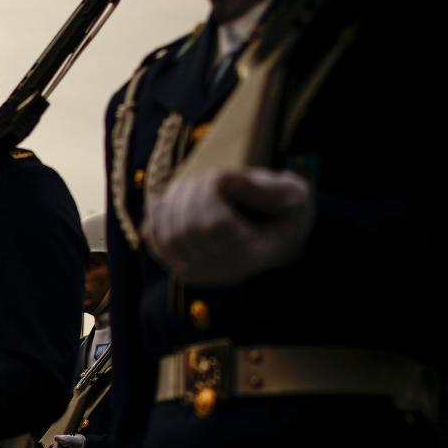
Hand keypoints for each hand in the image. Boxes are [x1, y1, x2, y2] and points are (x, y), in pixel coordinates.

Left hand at [148, 167, 312, 285]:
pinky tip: (163, 199)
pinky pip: (156, 243)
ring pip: (169, 234)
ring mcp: (199, 274)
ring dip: (174, 200)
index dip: (210, 191)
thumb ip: (268, 187)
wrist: (273, 238)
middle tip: (205, 176)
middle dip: (192, 192)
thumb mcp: (292, 194)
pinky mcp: (180, 268)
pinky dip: (156, 217)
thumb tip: (224, 180)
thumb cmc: (285, 211)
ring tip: (190, 185)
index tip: (220, 174)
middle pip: (189, 228)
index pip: (216, 223)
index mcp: (251, 255)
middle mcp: (223, 271)